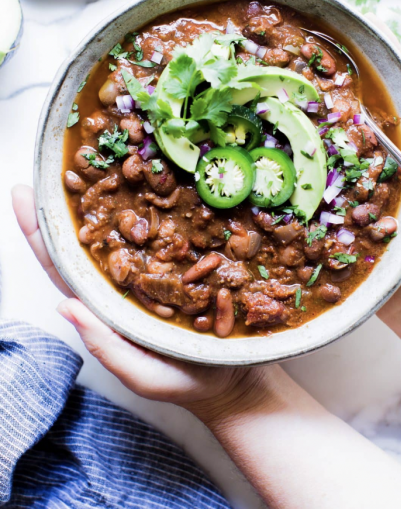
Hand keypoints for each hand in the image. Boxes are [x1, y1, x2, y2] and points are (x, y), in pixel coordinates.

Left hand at [12, 184, 274, 420]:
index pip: (63, 266)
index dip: (40, 233)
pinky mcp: (183, 262)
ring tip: (101, 160)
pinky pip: (166, 229)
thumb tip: (63, 306)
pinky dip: (157, 203)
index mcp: (106, 305)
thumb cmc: (184, 382)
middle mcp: (125, 280)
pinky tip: (155, 180)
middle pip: (90, 237)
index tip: (23, 195)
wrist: (236, 380)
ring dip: (113, 194)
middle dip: (73, 200)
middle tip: (60, 163)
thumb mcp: (141, 374)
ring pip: (126, 226)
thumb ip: (105, 345)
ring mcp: (154, 268)